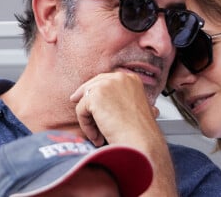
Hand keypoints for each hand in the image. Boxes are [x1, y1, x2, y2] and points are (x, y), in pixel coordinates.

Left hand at [70, 71, 177, 195]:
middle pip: (93, 85)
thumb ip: (122, 100)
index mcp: (131, 79)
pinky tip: (96, 137)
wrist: (141, 141)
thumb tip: (107, 102)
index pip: (107, 80)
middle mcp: (119, 78)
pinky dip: (86, 126)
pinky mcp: (95, 96)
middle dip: (85, 98)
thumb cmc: (141, 132)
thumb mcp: (136, 108)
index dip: (96, 91)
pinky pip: (81, 110)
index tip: (89, 99)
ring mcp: (107, 85)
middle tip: (79, 108)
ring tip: (97, 135)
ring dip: (88, 119)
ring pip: (85, 99)